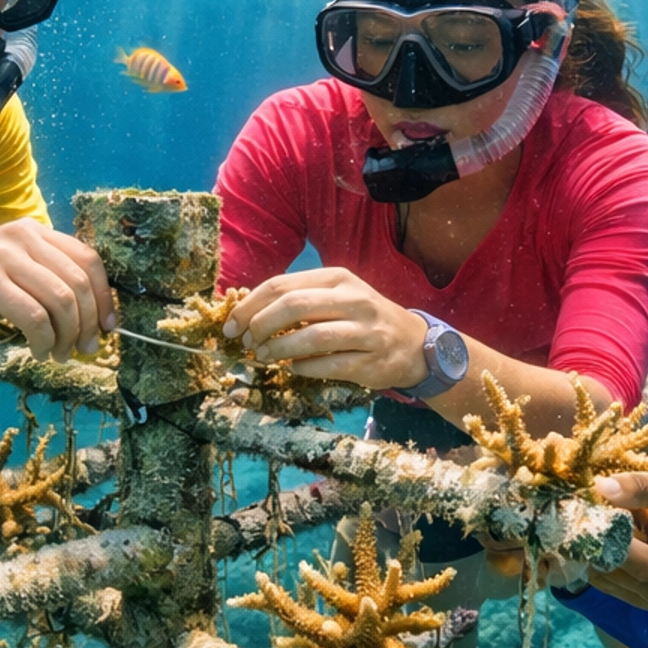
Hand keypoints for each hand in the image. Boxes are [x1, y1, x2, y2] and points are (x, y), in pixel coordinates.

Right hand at [0, 220, 115, 361]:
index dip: (104, 296)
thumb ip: (48, 281)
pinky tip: (39, 353)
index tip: (109, 326)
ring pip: (60, 301)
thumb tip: (95, 316)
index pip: (88, 258)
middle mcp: (20, 235)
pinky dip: (44, 341)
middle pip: (78, 281)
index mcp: (32, 230)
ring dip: (67, 336)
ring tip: (58, 355)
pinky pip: (34, 317)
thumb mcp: (12, 274)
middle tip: (86, 349)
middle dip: (89, 322)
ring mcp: (3, 256)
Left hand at [225, 268, 429, 392]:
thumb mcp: (336, 297)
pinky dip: (304, 368)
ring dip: (280, 349)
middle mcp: (354, 300)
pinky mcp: (372, 361)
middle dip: (261, 325)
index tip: (232, 325)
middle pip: (294, 306)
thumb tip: (248, 314)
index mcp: (338, 278)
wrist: (415, 344)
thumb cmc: (364, 319)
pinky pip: (330, 365)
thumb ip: (300, 300)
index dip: (250, 305)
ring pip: (312, 337)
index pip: (282, 285)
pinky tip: (292, 368)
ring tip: (264, 357)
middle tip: (247, 342)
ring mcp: (366, 331)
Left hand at [587, 470, 647, 616]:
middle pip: (612, 571)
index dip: (605, 536)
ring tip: (600, 519)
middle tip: (582, 507)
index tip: (588, 506)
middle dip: (593, 540)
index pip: (632, 560)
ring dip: (597, 551)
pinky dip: (607, 561)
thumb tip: (600, 487)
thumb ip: (647, 486)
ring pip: (607, 580)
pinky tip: (615, 535)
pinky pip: (616, 584)